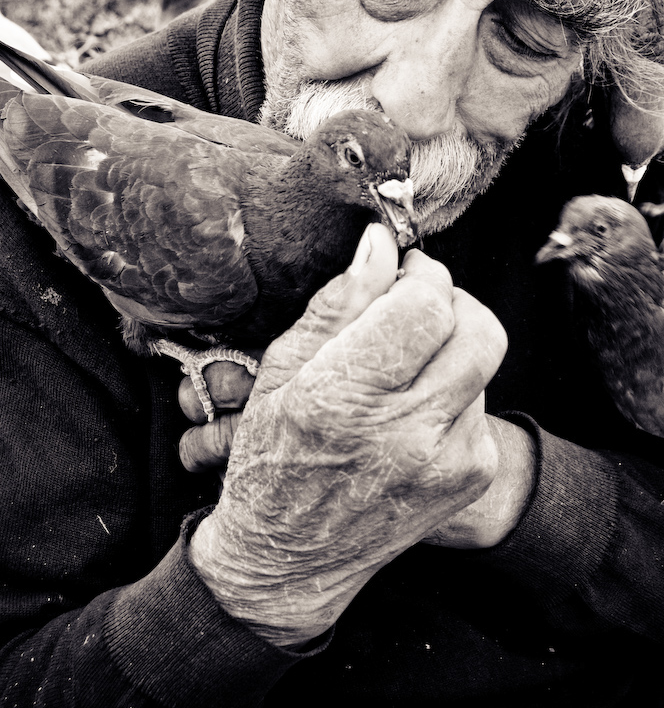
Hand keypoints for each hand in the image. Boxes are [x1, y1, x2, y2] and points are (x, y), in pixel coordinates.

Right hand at [190, 223, 508, 647]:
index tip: (400, 271)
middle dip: (449, 300)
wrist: (289, 559)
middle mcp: (407, 434)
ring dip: (449, 344)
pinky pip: (481, 400)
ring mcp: (448, 462)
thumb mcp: (283, 369)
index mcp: (346, 399)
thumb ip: (339, 301)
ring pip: (482, 358)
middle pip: (478, 327)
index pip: (426, 305)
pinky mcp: (471, 477)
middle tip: (414, 304)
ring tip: (403, 365)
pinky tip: (413, 408)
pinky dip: (454, 387)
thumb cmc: (273, 455)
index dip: (419, 273)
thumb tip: (382, 241)